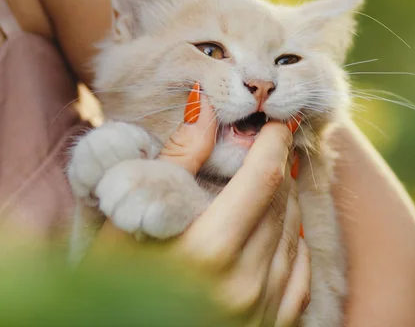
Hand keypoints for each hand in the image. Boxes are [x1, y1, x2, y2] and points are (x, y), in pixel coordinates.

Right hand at [86, 84, 310, 326]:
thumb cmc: (114, 292)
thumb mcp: (126, 226)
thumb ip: (174, 165)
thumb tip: (204, 108)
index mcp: (206, 250)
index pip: (262, 178)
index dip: (274, 143)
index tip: (276, 124)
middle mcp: (241, 282)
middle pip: (281, 203)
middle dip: (277, 170)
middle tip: (267, 151)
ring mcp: (259, 309)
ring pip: (294, 236)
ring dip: (286, 204)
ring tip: (267, 189)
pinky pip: (301, 276)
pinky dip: (293, 246)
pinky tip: (279, 234)